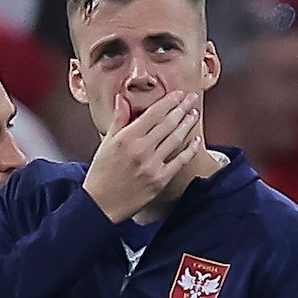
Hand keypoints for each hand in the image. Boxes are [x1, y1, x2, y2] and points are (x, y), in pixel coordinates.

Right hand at [82, 91, 204, 222]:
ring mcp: (152, 166)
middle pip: (168, 124)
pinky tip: (196, 140)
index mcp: (126, 138)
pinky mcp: (160, 180)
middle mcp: (141, 150)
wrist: (101, 203)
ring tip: (194, 114)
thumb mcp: (106, 142)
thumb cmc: (102, 173)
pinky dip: (190, 149)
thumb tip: (122, 98)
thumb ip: (118, 119)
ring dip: (187, 124)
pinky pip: (180, 161)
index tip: (179, 93)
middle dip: (183, 108)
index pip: (153, 114)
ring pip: (175, 140)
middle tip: (192, 98)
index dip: (169, 101)